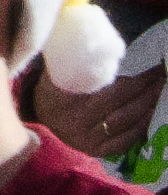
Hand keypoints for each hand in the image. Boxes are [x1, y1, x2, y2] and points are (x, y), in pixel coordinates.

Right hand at [36, 62, 163, 161]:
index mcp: (69, 101)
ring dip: (149, 107)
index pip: (113, 90)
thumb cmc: (52, 91)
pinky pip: (124, 141)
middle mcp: (79, 122)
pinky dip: (141, 128)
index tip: (156, 69)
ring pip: (127, 123)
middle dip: (148, 92)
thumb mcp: (55, 74)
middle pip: (123, 106)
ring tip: (161, 94)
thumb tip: (96, 43)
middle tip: (163, 79)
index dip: (138, 81)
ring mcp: (88, 139)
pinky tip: (151, 116)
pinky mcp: (96, 151)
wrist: (40, 120)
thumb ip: (73, 61)